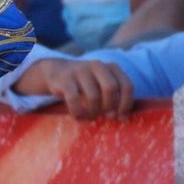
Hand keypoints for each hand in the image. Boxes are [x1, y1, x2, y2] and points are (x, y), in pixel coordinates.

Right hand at [13, 57, 133, 119]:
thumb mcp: (102, 84)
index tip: (121, 118)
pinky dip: (78, 112)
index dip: (126, 104)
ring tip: (91, 117)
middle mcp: (97, 66)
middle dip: (110, 106)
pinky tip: (78, 117)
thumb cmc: (85, 84)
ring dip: (93, 112)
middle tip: (107, 117)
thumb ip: (115, 95)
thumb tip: (124, 118)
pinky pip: (74, 99)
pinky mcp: (65, 79)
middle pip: (111, 88)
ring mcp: (80, 71)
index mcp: (112, 67)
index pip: (126, 86)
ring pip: (93, 96)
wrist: (56, 72)